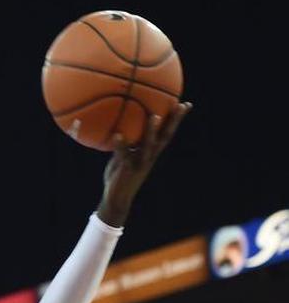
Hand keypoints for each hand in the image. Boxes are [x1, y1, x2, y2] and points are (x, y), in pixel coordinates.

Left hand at [98, 102, 190, 226]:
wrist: (117, 198)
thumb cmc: (120, 175)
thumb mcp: (124, 156)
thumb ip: (126, 143)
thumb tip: (120, 126)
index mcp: (151, 152)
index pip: (166, 133)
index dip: (175, 120)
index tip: (185, 104)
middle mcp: (149, 156)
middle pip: (165, 136)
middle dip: (174, 121)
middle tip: (181, 105)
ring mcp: (139, 162)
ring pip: (149, 145)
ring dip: (152, 131)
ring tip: (155, 116)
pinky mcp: (127, 169)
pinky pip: (124, 155)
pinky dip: (121, 145)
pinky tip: (117, 134)